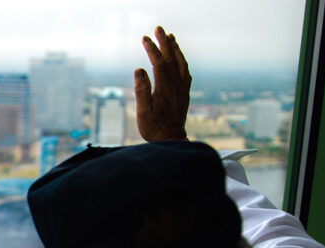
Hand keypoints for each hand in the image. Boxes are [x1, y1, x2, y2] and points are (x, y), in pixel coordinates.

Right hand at [134, 26, 190, 141]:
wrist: (171, 141)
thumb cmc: (154, 128)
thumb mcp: (143, 111)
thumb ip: (141, 90)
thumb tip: (139, 69)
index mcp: (165, 89)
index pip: (159, 63)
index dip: (152, 49)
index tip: (145, 38)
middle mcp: (176, 86)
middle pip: (172, 58)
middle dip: (165, 42)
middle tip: (159, 28)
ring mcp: (182, 89)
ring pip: (181, 63)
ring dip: (175, 49)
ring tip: (171, 37)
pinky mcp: (185, 94)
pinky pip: (185, 72)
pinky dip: (181, 60)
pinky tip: (178, 58)